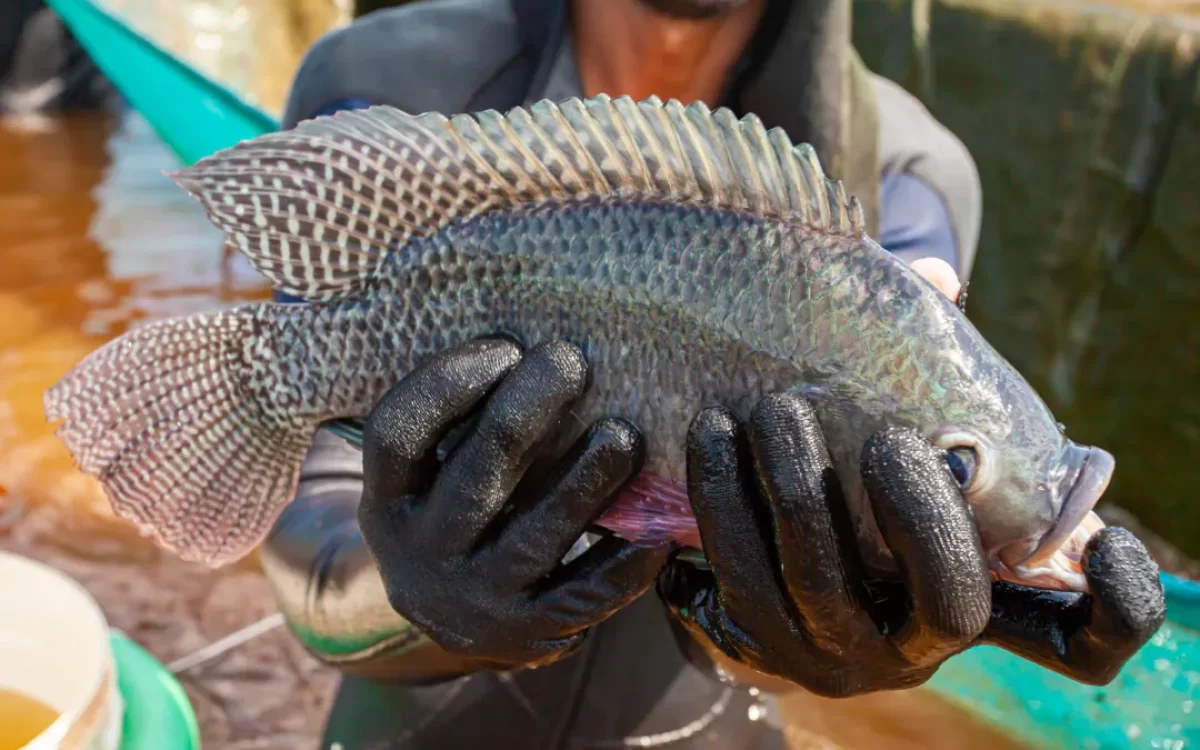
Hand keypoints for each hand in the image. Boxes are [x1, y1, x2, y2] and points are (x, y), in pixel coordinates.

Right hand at [358, 338, 668, 670]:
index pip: (397, 436)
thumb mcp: (430, 476)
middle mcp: (422, 553)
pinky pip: (582, 596)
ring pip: (533, 536)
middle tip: (571, 361)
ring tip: (625, 434)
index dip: (445, 385)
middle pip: (474, 476)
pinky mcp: (529, 633)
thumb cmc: (459, 512)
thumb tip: (527, 335)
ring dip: (584, 481)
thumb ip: (458, 421)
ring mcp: (475, 598)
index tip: (505, 346)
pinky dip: (623, 565)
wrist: (458, 623)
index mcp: (388, 501)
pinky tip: (660, 532)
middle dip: (524, 413)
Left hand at [658, 395, 1164, 696]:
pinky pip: (732, 584)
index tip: (1095, 531)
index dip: (1110, 605)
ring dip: (790, 492)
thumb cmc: (849, 486)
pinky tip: (704, 435)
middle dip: (920, 511)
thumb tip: (933, 276)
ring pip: (814, 588)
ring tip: (757, 410)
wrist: (751, 562)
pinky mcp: (750, 643)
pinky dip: (716, 506)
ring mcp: (826, 652)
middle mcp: (908, 645)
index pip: (1079, 642)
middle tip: (885, 432)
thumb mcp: (896, 441)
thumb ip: (926, 369)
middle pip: (945, 599)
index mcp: (970, 600)